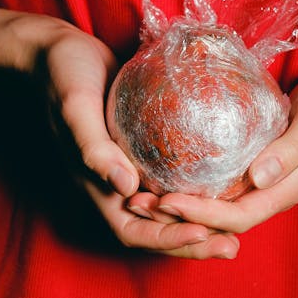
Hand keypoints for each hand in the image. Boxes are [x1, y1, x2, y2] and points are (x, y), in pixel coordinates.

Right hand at [30, 16, 238, 258]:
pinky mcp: (144, 143)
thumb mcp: (75, 106)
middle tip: (233, 246)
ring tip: (238, 220)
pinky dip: (196, 184)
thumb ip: (93, 147)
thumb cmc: (63, 76)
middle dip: (193, 242)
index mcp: (96, 184)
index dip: (166, 238)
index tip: (204, 232)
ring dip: (200, 219)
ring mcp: (131, 164)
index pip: (133, 230)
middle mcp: (116, 182)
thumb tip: (125, 187)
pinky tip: (226, 177)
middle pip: (157, 227)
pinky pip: (173, 172)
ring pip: (168, 204)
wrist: (59, 51)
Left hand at [128, 64, 297, 237]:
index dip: (202, 215)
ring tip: (146, 192)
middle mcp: (274, 190)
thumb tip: (258, 178)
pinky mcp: (259, 161)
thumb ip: (293, 149)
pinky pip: (225, 181)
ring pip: (222, 203)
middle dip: (183, 215)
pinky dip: (198, 183)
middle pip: (223, 217)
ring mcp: (267, 178)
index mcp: (289, 188)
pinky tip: (172, 169)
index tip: (167, 202)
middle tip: (141, 202)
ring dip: (186, 203)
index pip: (239, 216)